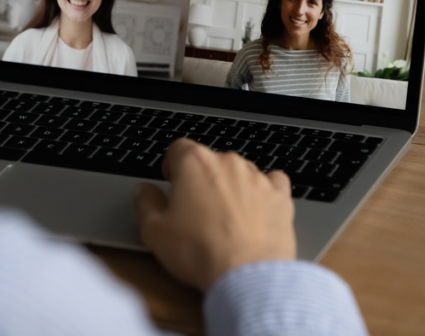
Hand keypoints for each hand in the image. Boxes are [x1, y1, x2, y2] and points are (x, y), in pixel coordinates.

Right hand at [133, 138, 296, 291]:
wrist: (248, 276)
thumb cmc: (200, 252)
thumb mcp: (154, 232)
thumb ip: (146, 203)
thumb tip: (144, 191)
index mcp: (194, 163)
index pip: (177, 149)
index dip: (172, 168)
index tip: (172, 185)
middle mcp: (227, 162)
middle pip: (209, 161)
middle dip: (201, 181)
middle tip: (195, 212)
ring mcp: (257, 177)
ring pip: (239, 173)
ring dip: (230, 188)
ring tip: (225, 221)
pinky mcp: (280, 196)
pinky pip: (271, 183)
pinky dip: (263, 193)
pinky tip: (256, 212)